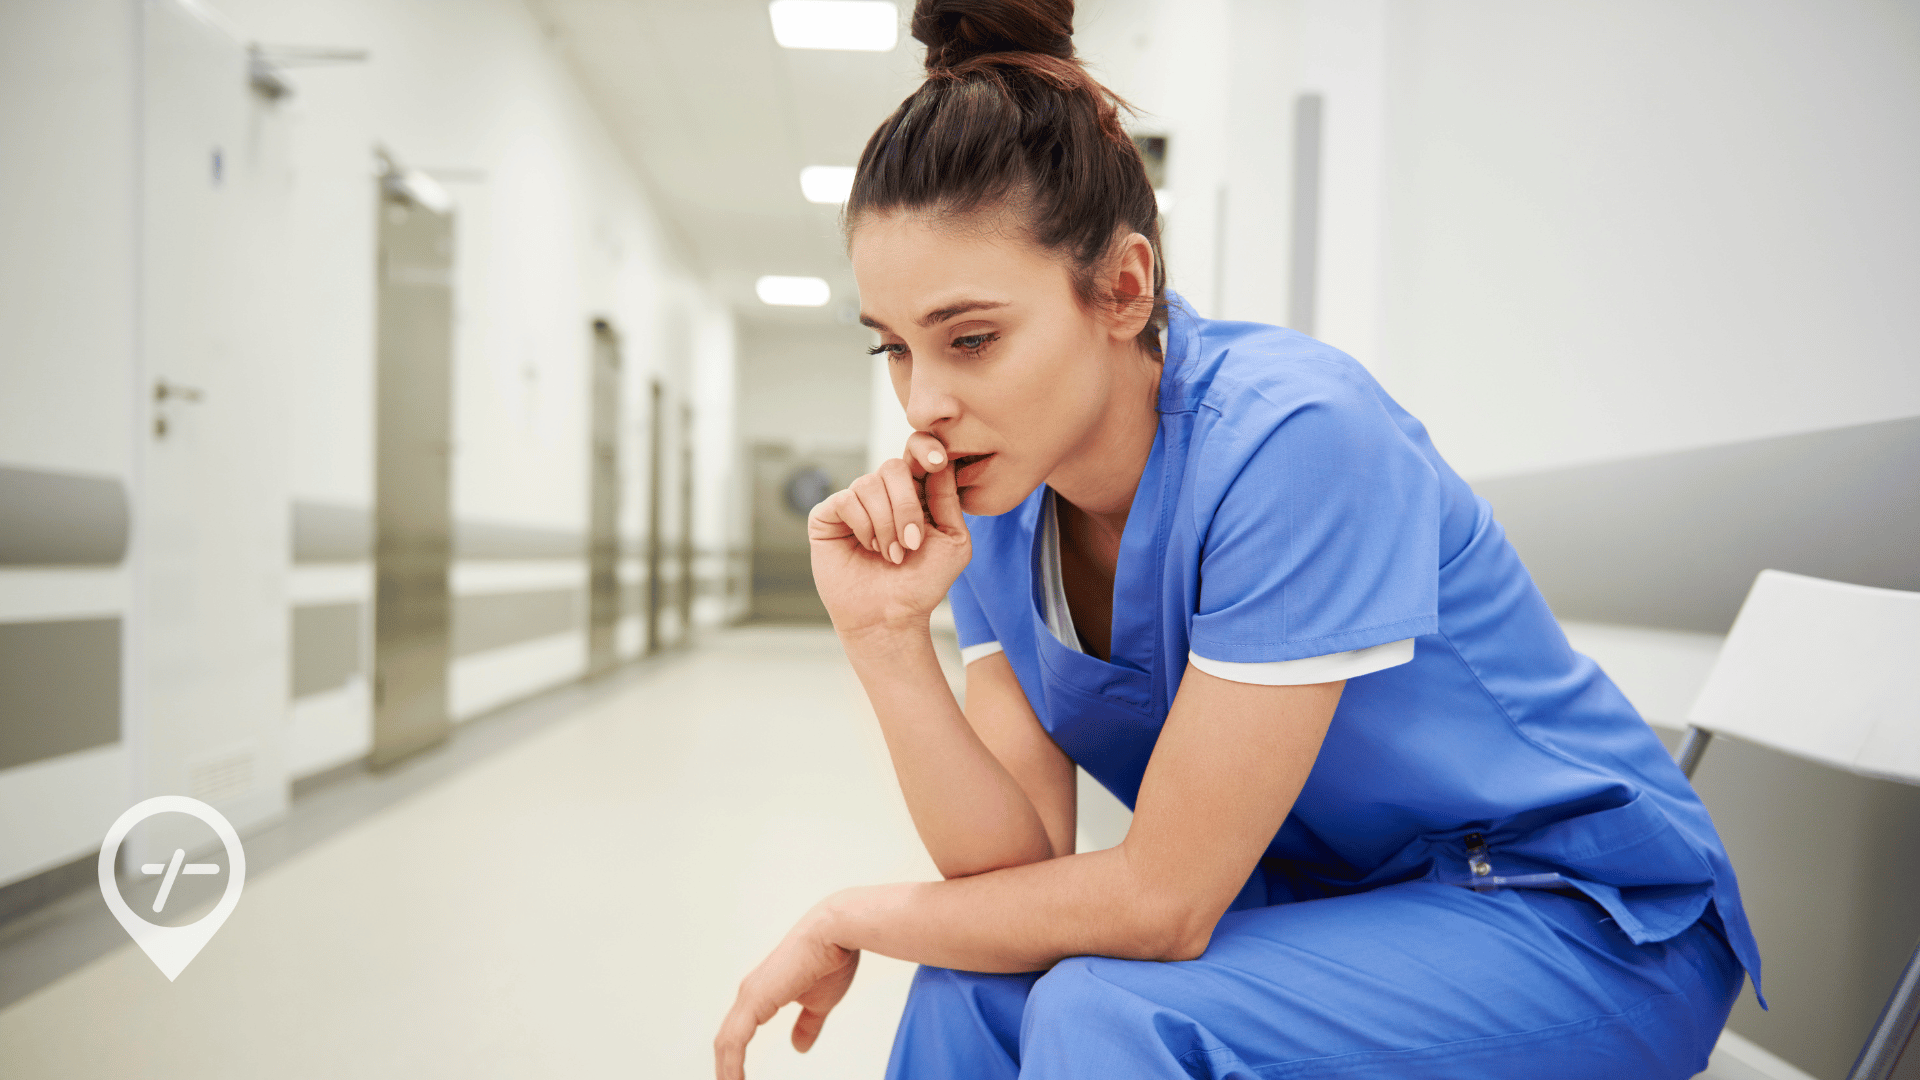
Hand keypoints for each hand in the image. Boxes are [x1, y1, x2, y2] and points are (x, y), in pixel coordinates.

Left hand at [713, 901, 860, 1079]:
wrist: (836, 931)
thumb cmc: (831, 957)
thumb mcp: (818, 1003)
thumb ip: (807, 1024)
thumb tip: (798, 1045)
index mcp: (762, 994)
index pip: (737, 1034)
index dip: (733, 1061)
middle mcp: (750, 994)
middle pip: (726, 1041)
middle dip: (725, 1070)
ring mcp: (750, 996)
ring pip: (726, 1043)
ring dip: (725, 1072)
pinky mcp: (755, 999)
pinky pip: (734, 1040)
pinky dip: (731, 1064)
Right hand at [807, 431, 969, 637]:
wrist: (891, 617)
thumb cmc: (922, 584)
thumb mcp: (953, 540)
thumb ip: (948, 499)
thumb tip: (943, 460)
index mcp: (914, 493)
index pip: (916, 453)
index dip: (926, 448)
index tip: (938, 461)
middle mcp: (882, 494)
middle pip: (893, 467)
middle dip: (907, 505)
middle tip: (913, 543)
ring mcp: (854, 503)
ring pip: (869, 484)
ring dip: (886, 525)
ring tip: (890, 555)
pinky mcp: (827, 516)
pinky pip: (846, 499)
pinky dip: (863, 526)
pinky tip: (869, 548)